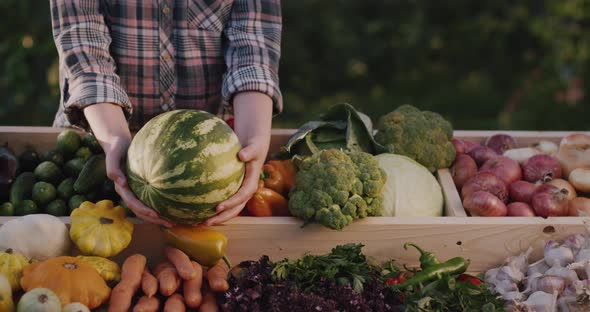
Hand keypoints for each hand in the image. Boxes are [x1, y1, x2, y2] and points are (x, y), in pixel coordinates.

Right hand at [84, 103, 173, 226]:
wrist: (118, 144)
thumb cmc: (116, 149)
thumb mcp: (113, 155)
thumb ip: (112, 168)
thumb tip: (120, 182)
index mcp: (121, 188)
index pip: (132, 203)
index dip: (143, 210)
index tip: (155, 214)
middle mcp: (128, 193)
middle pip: (140, 211)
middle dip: (154, 219)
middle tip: (170, 224)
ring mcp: (135, 192)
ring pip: (145, 209)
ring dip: (158, 217)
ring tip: (174, 222)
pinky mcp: (141, 189)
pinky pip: (150, 201)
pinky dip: (160, 207)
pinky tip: (172, 209)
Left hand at [205, 92, 272, 224]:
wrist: (255, 147)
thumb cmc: (253, 146)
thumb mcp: (254, 147)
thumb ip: (250, 151)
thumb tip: (242, 155)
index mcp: (251, 183)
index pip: (243, 196)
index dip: (232, 203)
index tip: (218, 207)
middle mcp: (245, 191)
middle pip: (235, 209)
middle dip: (221, 218)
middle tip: (206, 222)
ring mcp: (239, 192)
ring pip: (229, 209)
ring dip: (216, 217)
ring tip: (198, 223)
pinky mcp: (232, 190)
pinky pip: (222, 200)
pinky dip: (211, 206)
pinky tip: (196, 209)